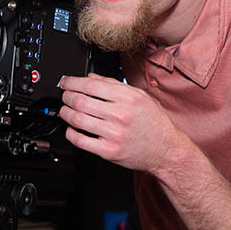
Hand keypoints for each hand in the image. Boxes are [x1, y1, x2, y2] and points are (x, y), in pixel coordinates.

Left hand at [58, 73, 189, 173]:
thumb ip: (114, 85)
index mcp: (127, 98)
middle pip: (81, 101)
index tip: (65, 82)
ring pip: (78, 120)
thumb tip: (92, 78)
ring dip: (65, 113)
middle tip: (64, 95)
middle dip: (66, 96)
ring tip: (65, 110)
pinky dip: (71, 133)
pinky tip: (71, 128)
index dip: (72, 82)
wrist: (166, 149)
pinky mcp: (109, 151)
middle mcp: (120, 114)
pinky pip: (81, 141)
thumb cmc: (155, 123)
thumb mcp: (140, 96)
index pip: (91, 85)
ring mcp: (114, 134)